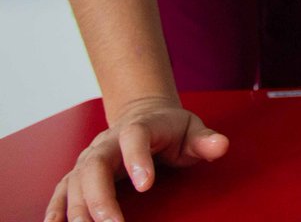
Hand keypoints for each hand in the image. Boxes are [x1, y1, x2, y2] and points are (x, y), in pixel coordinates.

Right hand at [45, 97, 226, 221]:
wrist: (144, 115)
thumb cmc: (169, 128)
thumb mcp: (192, 129)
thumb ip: (205, 140)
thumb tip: (220, 145)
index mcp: (138, 127)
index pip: (134, 138)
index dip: (138, 160)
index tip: (146, 185)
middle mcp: (107, 142)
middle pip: (95, 165)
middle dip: (100, 196)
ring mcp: (90, 158)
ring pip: (75, 180)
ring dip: (78, 208)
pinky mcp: (80, 174)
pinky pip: (62, 190)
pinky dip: (57, 208)